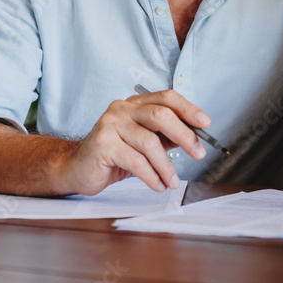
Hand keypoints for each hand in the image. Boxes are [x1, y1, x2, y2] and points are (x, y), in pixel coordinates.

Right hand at [59, 89, 208, 194]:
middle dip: (184, 135)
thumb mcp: (143, 143)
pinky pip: (136, 161)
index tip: (205, 123)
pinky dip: (151, 176)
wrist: (76, 168)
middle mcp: (121, 109)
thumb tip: (195, 138)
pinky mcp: (102, 144)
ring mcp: (110, 124)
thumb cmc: (113, 155)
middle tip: (198, 153)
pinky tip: (158, 184)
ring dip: (166, 166)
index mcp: (134, 104)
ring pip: (149, 143)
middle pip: (160, 115)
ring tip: (172, 181)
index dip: (188, 109)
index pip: (166, 98)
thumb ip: (165, 137)